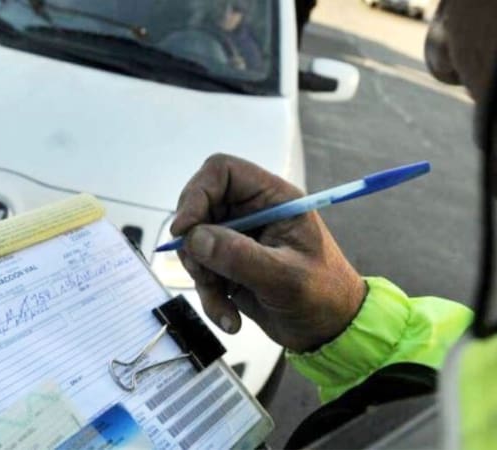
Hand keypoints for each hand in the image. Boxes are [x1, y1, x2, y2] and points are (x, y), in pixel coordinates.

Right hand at [172, 154, 365, 351]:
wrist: (330, 330)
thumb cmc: (324, 295)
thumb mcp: (284, 277)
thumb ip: (239, 256)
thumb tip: (195, 238)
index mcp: (273, 199)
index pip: (222, 172)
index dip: (197, 193)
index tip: (184, 229)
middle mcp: (251, 212)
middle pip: (200, 207)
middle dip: (195, 245)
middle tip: (201, 272)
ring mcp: (238, 238)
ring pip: (196, 244)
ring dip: (203, 278)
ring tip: (225, 305)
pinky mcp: (228, 264)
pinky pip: (202, 272)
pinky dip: (209, 297)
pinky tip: (231, 317)